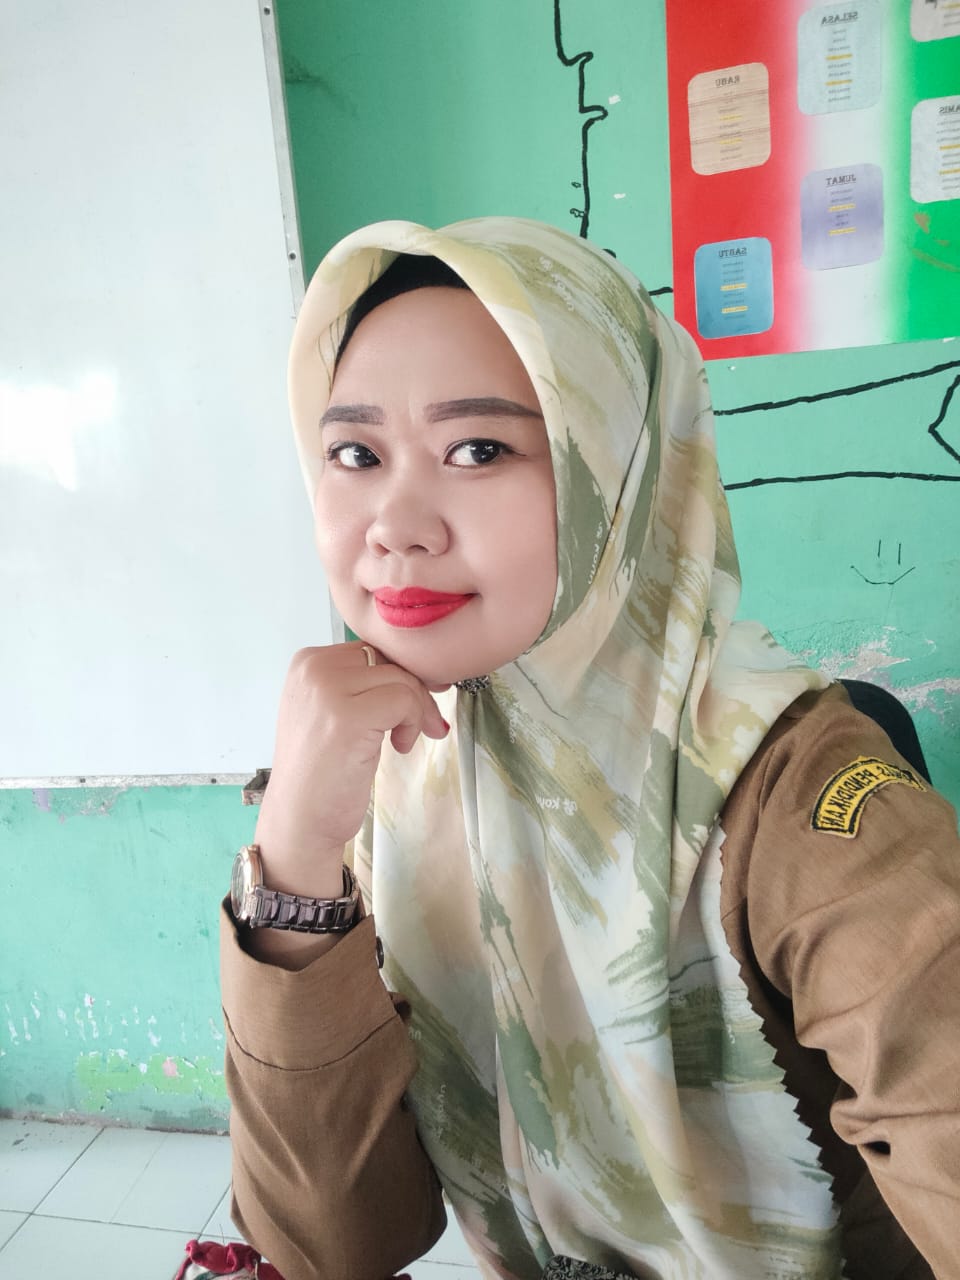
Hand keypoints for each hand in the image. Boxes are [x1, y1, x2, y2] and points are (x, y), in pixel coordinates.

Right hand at [254, 642, 449, 897]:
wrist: (300, 818)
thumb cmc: (322, 770)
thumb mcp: (333, 709)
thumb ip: (362, 683)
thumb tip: (424, 666)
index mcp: (307, 662)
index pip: (372, 649)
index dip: (399, 675)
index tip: (414, 702)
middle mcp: (313, 668)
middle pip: (389, 659)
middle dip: (415, 691)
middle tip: (422, 724)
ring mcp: (328, 689)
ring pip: (402, 679)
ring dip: (417, 711)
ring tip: (403, 740)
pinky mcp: (348, 716)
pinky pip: (405, 700)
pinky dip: (414, 723)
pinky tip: (400, 747)